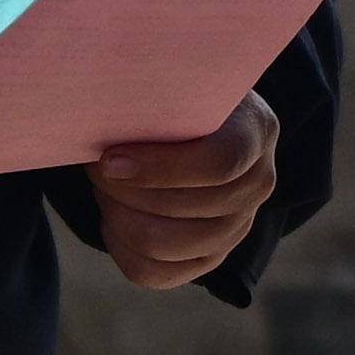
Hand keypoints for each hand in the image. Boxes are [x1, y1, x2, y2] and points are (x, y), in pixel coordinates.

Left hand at [89, 92, 285, 288]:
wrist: (194, 123)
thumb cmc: (174, 96)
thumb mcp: (175, 81)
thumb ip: (153, 91)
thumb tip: (100, 109)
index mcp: (256, 131)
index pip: (219, 162)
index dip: (160, 168)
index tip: (109, 158)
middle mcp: (259, 183)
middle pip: (185, 208)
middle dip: (126, 191)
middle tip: (96, 167)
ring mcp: (239, 226)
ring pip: (167, 246)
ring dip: (121, 217)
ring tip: (104, 189)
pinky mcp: (211, 258)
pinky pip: (157, 273)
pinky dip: (122, 249)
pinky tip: (112, 218)